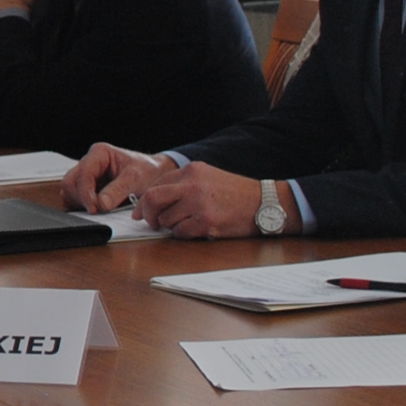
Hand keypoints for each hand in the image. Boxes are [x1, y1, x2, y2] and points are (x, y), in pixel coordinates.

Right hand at [62, 143, 175, 211]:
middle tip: (95, 211)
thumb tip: (101, 203)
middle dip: (80, 198)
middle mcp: (89, 163)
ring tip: (98, 211)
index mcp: (99, 153)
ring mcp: (87, 176)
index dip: (86, 193)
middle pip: (71, 182)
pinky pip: (75, 199)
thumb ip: (118, 190)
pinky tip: (95, 211)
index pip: (83, 173)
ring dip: (80, 204)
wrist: (156, 176)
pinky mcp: (87, 189)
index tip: (94, 208)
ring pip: (70, 191)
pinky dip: (81, 207)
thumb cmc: (147, 172)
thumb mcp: (136, 179)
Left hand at [131, 164, 271, 239]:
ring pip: (166, 219)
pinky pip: (180, 233)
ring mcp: (199, 203)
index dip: (144, 202)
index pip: (155, 185)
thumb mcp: (208, 177)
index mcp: (191, 170)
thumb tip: (151, 202)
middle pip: (152, 199)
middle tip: (151, 223)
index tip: (141, 212)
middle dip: (147, 214)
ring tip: (189, 223)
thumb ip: (182, 185)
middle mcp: (192, 184)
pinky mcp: (206, 222)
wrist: (265, 203)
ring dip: (171, 226)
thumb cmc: (236, 193)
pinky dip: (184, 235)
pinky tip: (197, 229)